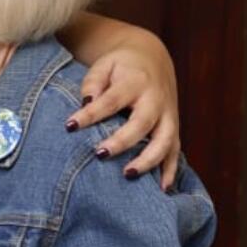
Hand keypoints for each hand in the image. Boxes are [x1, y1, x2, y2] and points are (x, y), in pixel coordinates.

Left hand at [66, 39, 180, 188]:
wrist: (152, 58)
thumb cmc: (121, 66)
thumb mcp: (104, 65)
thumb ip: (93, 83)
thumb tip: (85, 103)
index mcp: (136, 82)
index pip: (111, 100)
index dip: (91, 114)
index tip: (69, 125)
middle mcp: (156, 100)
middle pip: (141, 124)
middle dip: (122, 141)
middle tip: (100, 154)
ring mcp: (168, 115)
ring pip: (165, 141)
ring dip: (148, 160)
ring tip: (127, 175)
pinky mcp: (174, 127)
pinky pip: (176, 151)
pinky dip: (171, 170)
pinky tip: (162, 189)